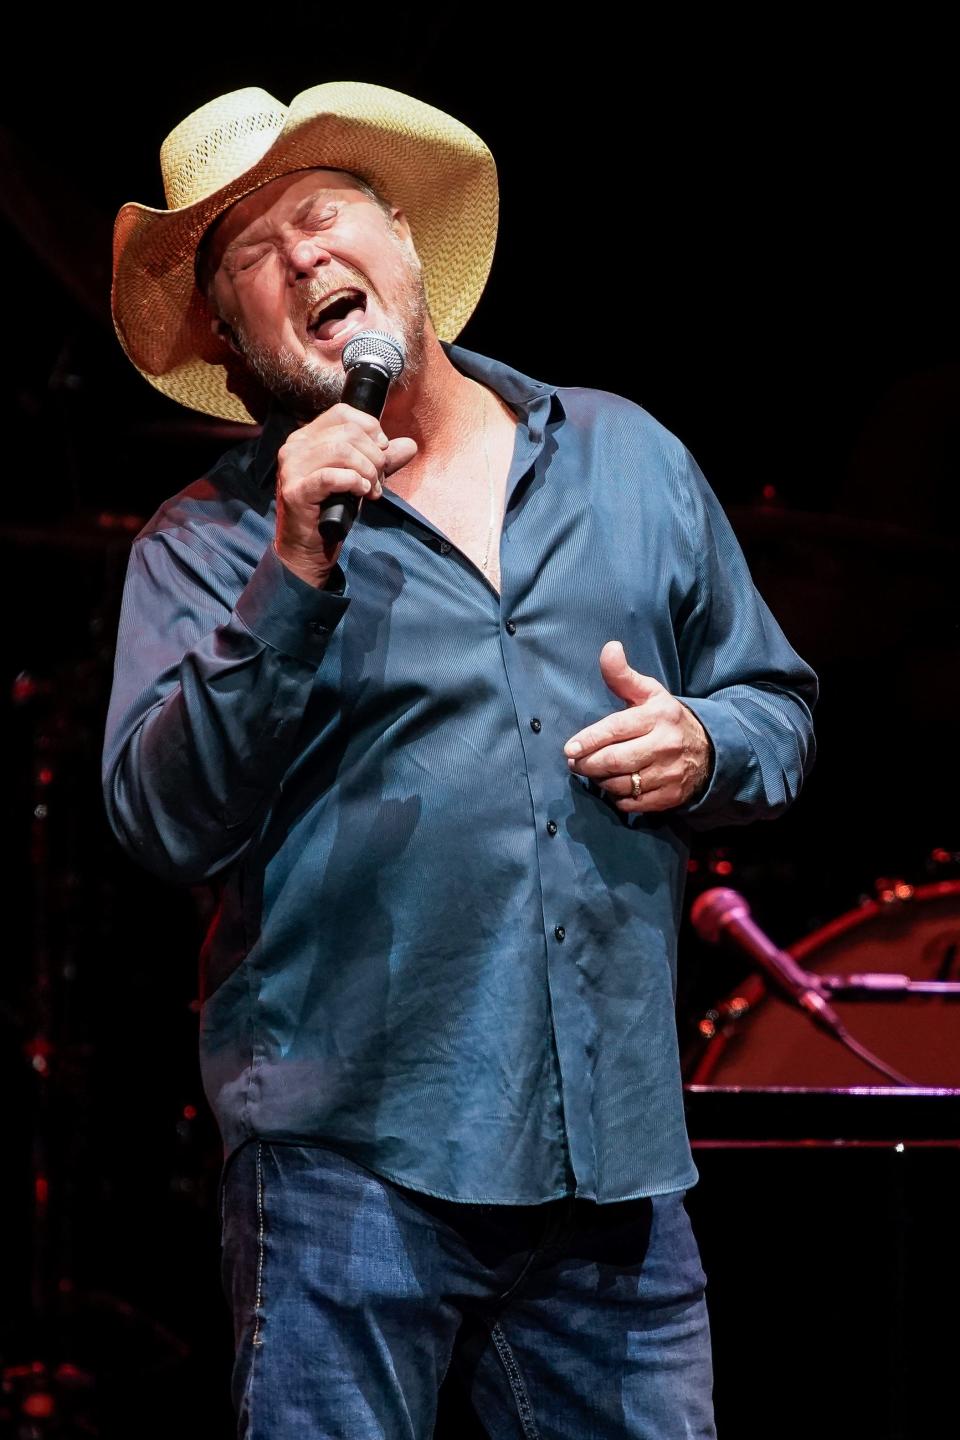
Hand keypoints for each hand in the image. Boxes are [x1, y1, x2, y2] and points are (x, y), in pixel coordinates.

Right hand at [275, 403, 417, 585]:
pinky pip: (331, 477)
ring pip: (341, 451)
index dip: (370, 429)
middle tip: (378, 480)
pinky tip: (361, 493)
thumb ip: (382, 460)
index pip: (343, 413)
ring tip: (371, 490)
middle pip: (348, 433)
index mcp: (307, 436)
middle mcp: (295, 446)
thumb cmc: (332, 510)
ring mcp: (291, 468)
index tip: (382, 452)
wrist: (309, 548)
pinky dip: (354, 482)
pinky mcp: (295, 491)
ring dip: (367, 471)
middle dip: (374, 456)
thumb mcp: (361, 478)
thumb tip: (410, 445)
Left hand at [563, 641, 712, 811]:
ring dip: (600, 781)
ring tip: (593, 772)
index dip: (589, 741)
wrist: (708, 751)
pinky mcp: (670, 796)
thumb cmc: (666, 719)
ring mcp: (669, 773)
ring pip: (621, 784)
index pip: (616, 729)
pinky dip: (617, 797)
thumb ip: (623, 675)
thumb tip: (609, 648)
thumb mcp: (649, 693)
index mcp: (657, 716)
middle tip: (574, 763)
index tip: (569, 749)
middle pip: (615, 761)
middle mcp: (665, 745)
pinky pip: (633, 803)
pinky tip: (614, 786)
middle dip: (588, 764)